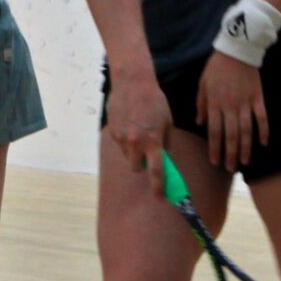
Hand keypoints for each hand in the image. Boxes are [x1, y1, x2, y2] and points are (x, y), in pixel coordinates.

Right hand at [105, 63, 174, 182]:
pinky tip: (129, 124)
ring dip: (134, 151)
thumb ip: (165, 143)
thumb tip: (163, 158)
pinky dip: (126, 140)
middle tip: (147, 153)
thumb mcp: (167, 122)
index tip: (160, 198)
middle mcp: (136, 143)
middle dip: (142, 165)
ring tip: (138, 132)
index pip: (156, 172)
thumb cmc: (154, 101)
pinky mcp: (112, 132)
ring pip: (128, 156)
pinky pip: (121, 144)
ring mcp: (122, 138)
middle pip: (137, 168)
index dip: (158, 187)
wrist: (132, 82)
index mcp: (153, 141)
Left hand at [197, 54, 269, 172]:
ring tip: (245, 161)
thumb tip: (200, 122)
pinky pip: (262, 117)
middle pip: (231, 135)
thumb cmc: (216, 68)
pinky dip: (264, 130)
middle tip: (230, 167)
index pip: (215, 132)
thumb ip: (201, 104)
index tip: (215, 161)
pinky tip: (264, 142)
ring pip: (246, 130)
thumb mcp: (202, 84)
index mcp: (215, 104)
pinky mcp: (258, 98)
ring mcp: (245, 103)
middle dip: (230, 154)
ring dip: (246, 147)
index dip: (215, 148)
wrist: (237, 50)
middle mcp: (230, 106)